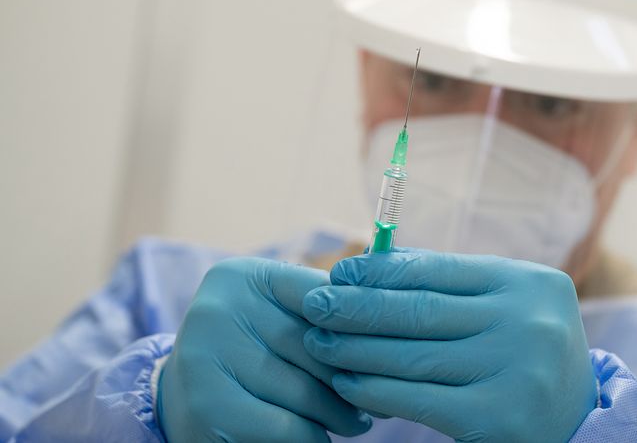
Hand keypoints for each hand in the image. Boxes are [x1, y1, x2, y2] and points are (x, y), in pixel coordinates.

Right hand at [158, 258, 371, 442]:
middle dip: (354, 375)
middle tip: (380, 395)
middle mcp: (218, 308)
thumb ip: (321, 309)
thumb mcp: (273, 315)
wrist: (179, 397)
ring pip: (305, 390)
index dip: (362, 325)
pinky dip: (313, 436)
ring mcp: (207, 356)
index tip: (392, 347)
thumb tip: (391, 321)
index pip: (321, 294)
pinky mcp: (209, 406)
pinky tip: (323, 438)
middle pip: (316, 345)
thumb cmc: (246, 350)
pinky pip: (286, 426)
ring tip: (357, 421)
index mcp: (242, 276)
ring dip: (340, 412)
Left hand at [302, 249, 596, 442]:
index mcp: (529, 282)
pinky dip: (375, 389)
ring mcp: (516, 370)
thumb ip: (451, 286)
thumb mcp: (506, 309)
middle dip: (358, 306)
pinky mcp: (497, 418)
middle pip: (421, 309)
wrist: (576, 425)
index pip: (439, 269)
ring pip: (413, 354)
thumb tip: (376, 263)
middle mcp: (528, 322)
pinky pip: (418, 397)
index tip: (340, 272)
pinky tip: (348, 381)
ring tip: (320, 343)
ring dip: (356, 348)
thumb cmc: (526, 355)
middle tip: (315, 305)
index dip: (381, 270)